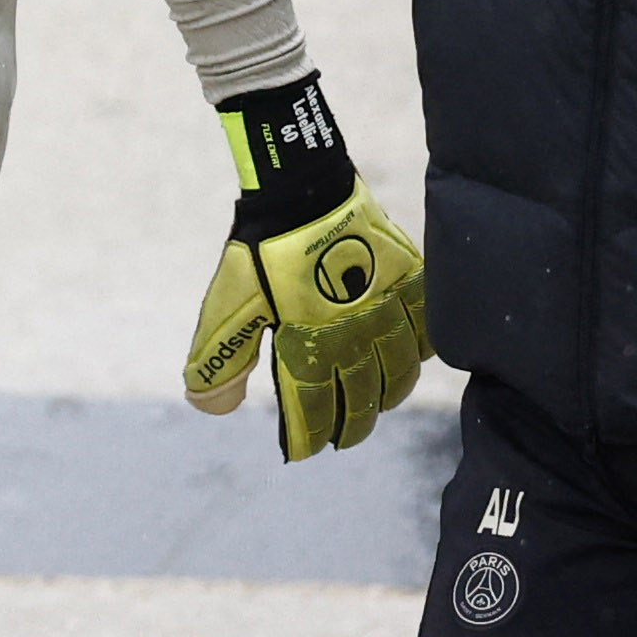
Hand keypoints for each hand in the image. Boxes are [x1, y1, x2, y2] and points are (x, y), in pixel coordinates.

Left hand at [181, 73, 431, 458]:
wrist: (301, 186)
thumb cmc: (259, 248)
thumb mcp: (230, 305)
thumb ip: (221, 361)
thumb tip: (209, 409)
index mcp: (306, 343)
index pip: (313, 409)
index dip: (308, 436)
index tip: (304, 450)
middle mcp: (353, 335)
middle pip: (362, 399)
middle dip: (351, 425)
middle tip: (343, 438)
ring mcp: (385, 309)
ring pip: (400, 373)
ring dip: (389, 395)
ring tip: (379, 403)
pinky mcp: (408, 282)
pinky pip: (427, 330)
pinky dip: (421, 351)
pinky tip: (412, 357)